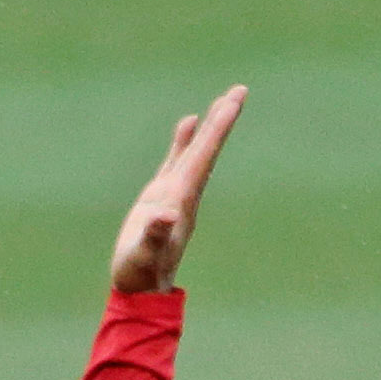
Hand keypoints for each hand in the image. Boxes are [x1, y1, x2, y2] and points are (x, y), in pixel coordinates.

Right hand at [110, 85, 245, 292]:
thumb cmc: (141, 272)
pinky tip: (189, 122)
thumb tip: (165, 215)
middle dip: (222, 120)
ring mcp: (174, 193)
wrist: (140, 289)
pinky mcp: (161, 197)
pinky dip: (184, 141)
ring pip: (196, 152)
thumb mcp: (145, 254)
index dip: (217, 129)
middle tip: (240, 90)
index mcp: (183, 199)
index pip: (205, 156)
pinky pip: (177, 160)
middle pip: (207, 149)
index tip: (233, 103)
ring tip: (223, 101)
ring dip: (209, 127)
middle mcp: (184, 192)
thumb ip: (155, 235)